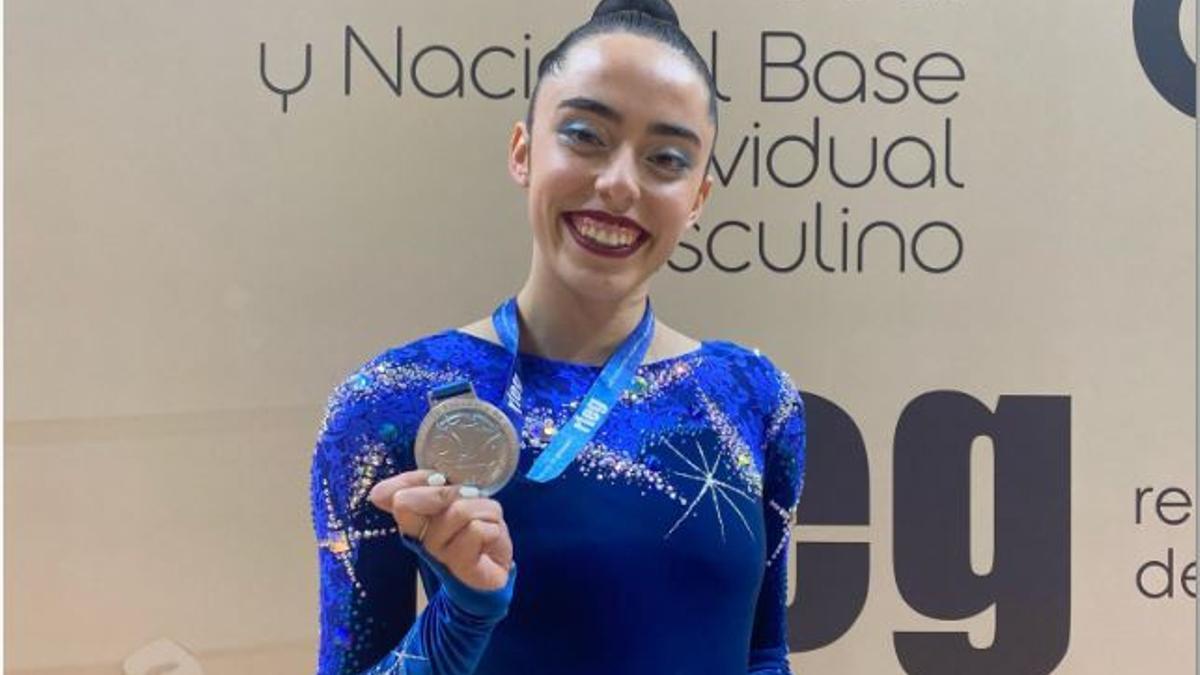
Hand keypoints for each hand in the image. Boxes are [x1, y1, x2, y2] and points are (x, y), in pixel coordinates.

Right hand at [369, 470, 513, 591]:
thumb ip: (428, 487)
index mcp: (414, 520)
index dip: (418, 480)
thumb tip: (378, 494)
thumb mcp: (454, 498)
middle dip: (449, 491)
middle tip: (471, 496)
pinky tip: (492, 539)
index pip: (396, 496)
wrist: (494, 568)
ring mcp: (440, 555)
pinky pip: (478, 530)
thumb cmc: (473, 529)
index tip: (440, 478)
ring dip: (485, 510)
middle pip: (413, 502)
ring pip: (458, 510)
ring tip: (487, 522)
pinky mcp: (463, 567)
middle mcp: (421, 538)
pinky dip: (494, 527)